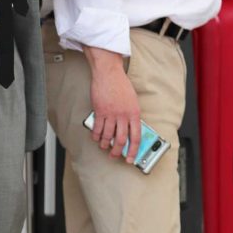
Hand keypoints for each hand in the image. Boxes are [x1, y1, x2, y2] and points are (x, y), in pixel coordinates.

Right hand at [84, 47, 140, 161]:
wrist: (108, 73)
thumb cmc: (121, 85)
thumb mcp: (133, 101)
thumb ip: (132, 116)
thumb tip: (130, 130)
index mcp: (135, 113)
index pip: (136, 137)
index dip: (134, 150)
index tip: (131, 158)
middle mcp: (123, 115)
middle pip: (121, 140)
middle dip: (117, 151)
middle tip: (114, 156)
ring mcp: (110, 114)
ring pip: (107, 136)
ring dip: (104, 144)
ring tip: (104, 147)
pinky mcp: (99, 111)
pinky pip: (97, 129)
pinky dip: (96, 136)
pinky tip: (96, 138)